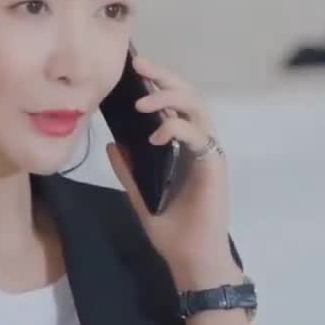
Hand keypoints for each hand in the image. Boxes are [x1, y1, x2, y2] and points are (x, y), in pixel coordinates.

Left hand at [105, 54, 239, 287]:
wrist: (191, 259)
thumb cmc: (172, 230)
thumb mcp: (140, 195)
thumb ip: (128, 170)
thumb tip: (110, 145)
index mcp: (183, 147)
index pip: (174, 104)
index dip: (157, 83)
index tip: (134, 68)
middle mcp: (199, 143)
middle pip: (189, 96)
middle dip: (165, 77)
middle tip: (139, 65)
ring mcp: (208, 152)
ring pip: (198, 108)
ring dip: (171, 97)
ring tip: (143, 99)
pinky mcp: (213, 165)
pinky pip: (198, 136)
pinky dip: (177, 129)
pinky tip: (155, 134)